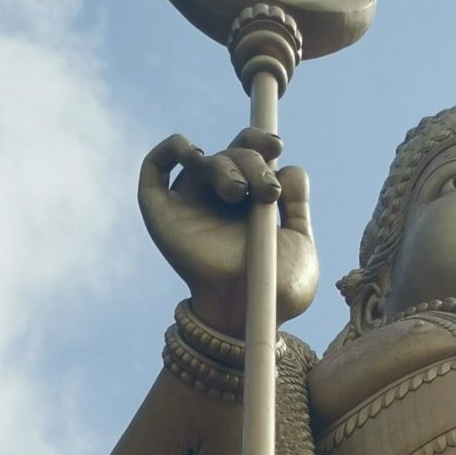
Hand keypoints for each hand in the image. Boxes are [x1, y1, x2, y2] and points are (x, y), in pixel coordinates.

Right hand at [137, 134, 318, 338]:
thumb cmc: (278, 289)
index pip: (249, 154)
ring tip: (241, 193)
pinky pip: (156, 166)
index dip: (260, 143)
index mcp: (249, 201)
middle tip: (268, 190)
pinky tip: (194, 152)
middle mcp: (218, 198)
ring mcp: (189, 203)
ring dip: (227, 166)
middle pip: (230, 154)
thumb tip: (290, 168)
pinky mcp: (160, 210)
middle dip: (252, 161)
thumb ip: (298, 204)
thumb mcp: (299, 242)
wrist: (251, 311)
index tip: (278, 148)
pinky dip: (172, 148)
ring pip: (204, 160)